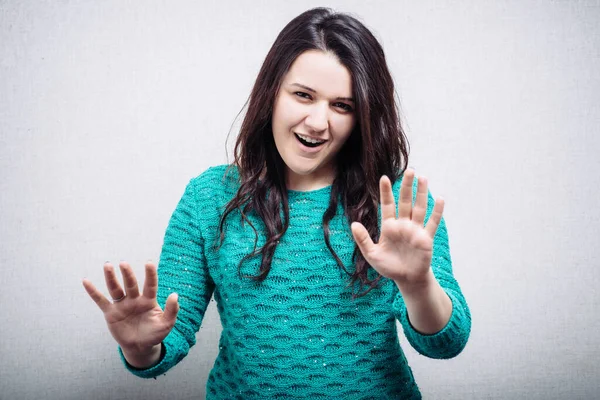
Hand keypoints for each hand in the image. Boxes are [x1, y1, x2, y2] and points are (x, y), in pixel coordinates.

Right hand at [82, 261, 178, 354]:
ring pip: (116, 289)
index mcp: (149, 300)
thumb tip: (174, 295)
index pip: (150, 285)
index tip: (149, 262)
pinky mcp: (111, 313)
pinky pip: (101, 301)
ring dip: (111, 278)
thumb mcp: (166, 324)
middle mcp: (134, 299)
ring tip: (107, 265)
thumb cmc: (154, 334)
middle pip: (131, 284)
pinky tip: (86, 281)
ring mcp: (122, 305)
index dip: (150, 274)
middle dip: (127, 274)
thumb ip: (171, 310)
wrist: (140, 347)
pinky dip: (93, 292)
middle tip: (123, 263)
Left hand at [350, 168, 443, 288]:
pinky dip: (436, 212)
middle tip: (410, 170)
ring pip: (419, 208)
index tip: (384, 177)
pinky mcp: (426, 238)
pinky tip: (440, 199)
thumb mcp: (371, 254)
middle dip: (407, 186)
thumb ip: (362, 239)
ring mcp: (415, 230)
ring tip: (423, 178)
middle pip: (405, 201)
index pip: (387, 205)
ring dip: (421, 193)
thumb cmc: (389, 267)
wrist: (406, 279)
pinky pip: (432, 223)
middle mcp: (403, 224)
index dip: (386, 192)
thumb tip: (353, 224)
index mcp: (389, 226)